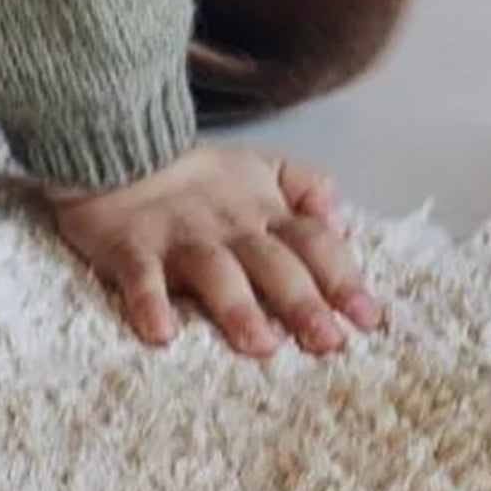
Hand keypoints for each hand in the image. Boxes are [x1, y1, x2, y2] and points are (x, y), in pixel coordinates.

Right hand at [47, 145, 382, 357]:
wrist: (121, 144)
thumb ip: (306, 187)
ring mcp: (180, 237)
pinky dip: (149, 303)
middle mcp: (230, 226)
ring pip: (214, 272)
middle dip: (302, 301)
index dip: (342, 278)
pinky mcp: (132, 247)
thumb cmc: (197, 175)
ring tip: (261, 346)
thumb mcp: (261, 167)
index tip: (369, 319)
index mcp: (264, 211)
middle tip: (328, 342)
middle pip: (273, 263)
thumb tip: (341, 221)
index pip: (313, 243)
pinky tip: (161, 333)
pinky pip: (141, 277)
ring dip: (238, 308)